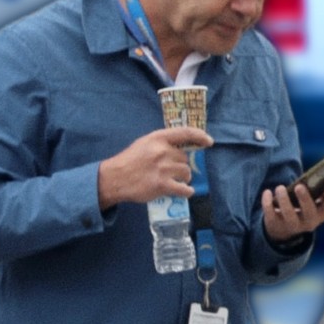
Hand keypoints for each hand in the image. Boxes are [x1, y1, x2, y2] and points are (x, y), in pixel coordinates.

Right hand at [97, 127, 213, 209]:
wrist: (114, 178)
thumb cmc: (130, 161)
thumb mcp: (145, 143)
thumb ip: (163, 143)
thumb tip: (183, 147)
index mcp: (158, 138)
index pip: (186, 133)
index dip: (200, 136)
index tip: (209, 142)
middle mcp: (162, 151)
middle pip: (185, 159)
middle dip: (181, 166)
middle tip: (171, 171)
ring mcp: (163, 169)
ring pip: (187, 173)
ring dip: (184, 178)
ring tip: (173, 181)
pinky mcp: (162, 185)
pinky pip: (184, 189)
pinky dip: (187, 191)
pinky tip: (184, 191)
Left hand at [261, 179, 323, 243]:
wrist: (284, 229)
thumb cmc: (301, 207)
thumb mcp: (312, 201)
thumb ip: (317, 190)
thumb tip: (319, 173)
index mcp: (322, 213)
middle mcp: (310, 222)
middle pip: (310, 212)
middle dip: (305, 199)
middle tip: (299, 186)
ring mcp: (293, 225)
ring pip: (289, 215)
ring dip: (284, 200)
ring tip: (280, 188)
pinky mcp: (276, 225)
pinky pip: (271, 215)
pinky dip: (267, 203)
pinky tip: (267, 192)